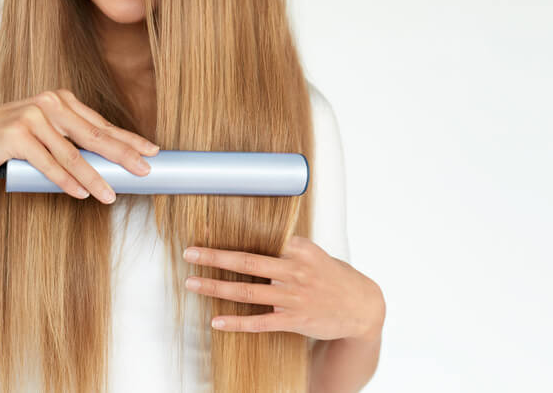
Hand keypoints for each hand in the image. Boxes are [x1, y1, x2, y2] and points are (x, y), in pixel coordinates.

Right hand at [0, 88, 158, 202]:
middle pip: (94, 136)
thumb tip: (108, 164)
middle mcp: (50, 103)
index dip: (128, 139)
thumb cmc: (10, 140)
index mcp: (62, 100)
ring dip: (94, 177)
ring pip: (72, 154)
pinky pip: (48, 163)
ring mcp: (33, 116)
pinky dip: (66, 180)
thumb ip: (71, 141)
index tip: (152, 151)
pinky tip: (82, 192)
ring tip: (112, 194)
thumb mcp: (45, 134)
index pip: (101, 125)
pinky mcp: (17, 134)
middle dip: (123, 156)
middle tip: (145, 171)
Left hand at [183, 236, 384, 341]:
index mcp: (299, 249)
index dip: (231, 235)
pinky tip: (217, 321)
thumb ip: (288, 248)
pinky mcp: (295, 321)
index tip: (206, 229)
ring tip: (192, 283)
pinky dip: (237, 322)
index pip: (260, 239)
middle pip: (248, 262)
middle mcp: (295, 271)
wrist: (362, 307)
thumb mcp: (314, 254)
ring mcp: (294, 297)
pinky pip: (260, 323)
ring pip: (248, 292)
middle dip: (215, 256)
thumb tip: (259, 239)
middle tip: (190, 252)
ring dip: (217, 287)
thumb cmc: (334, 277)